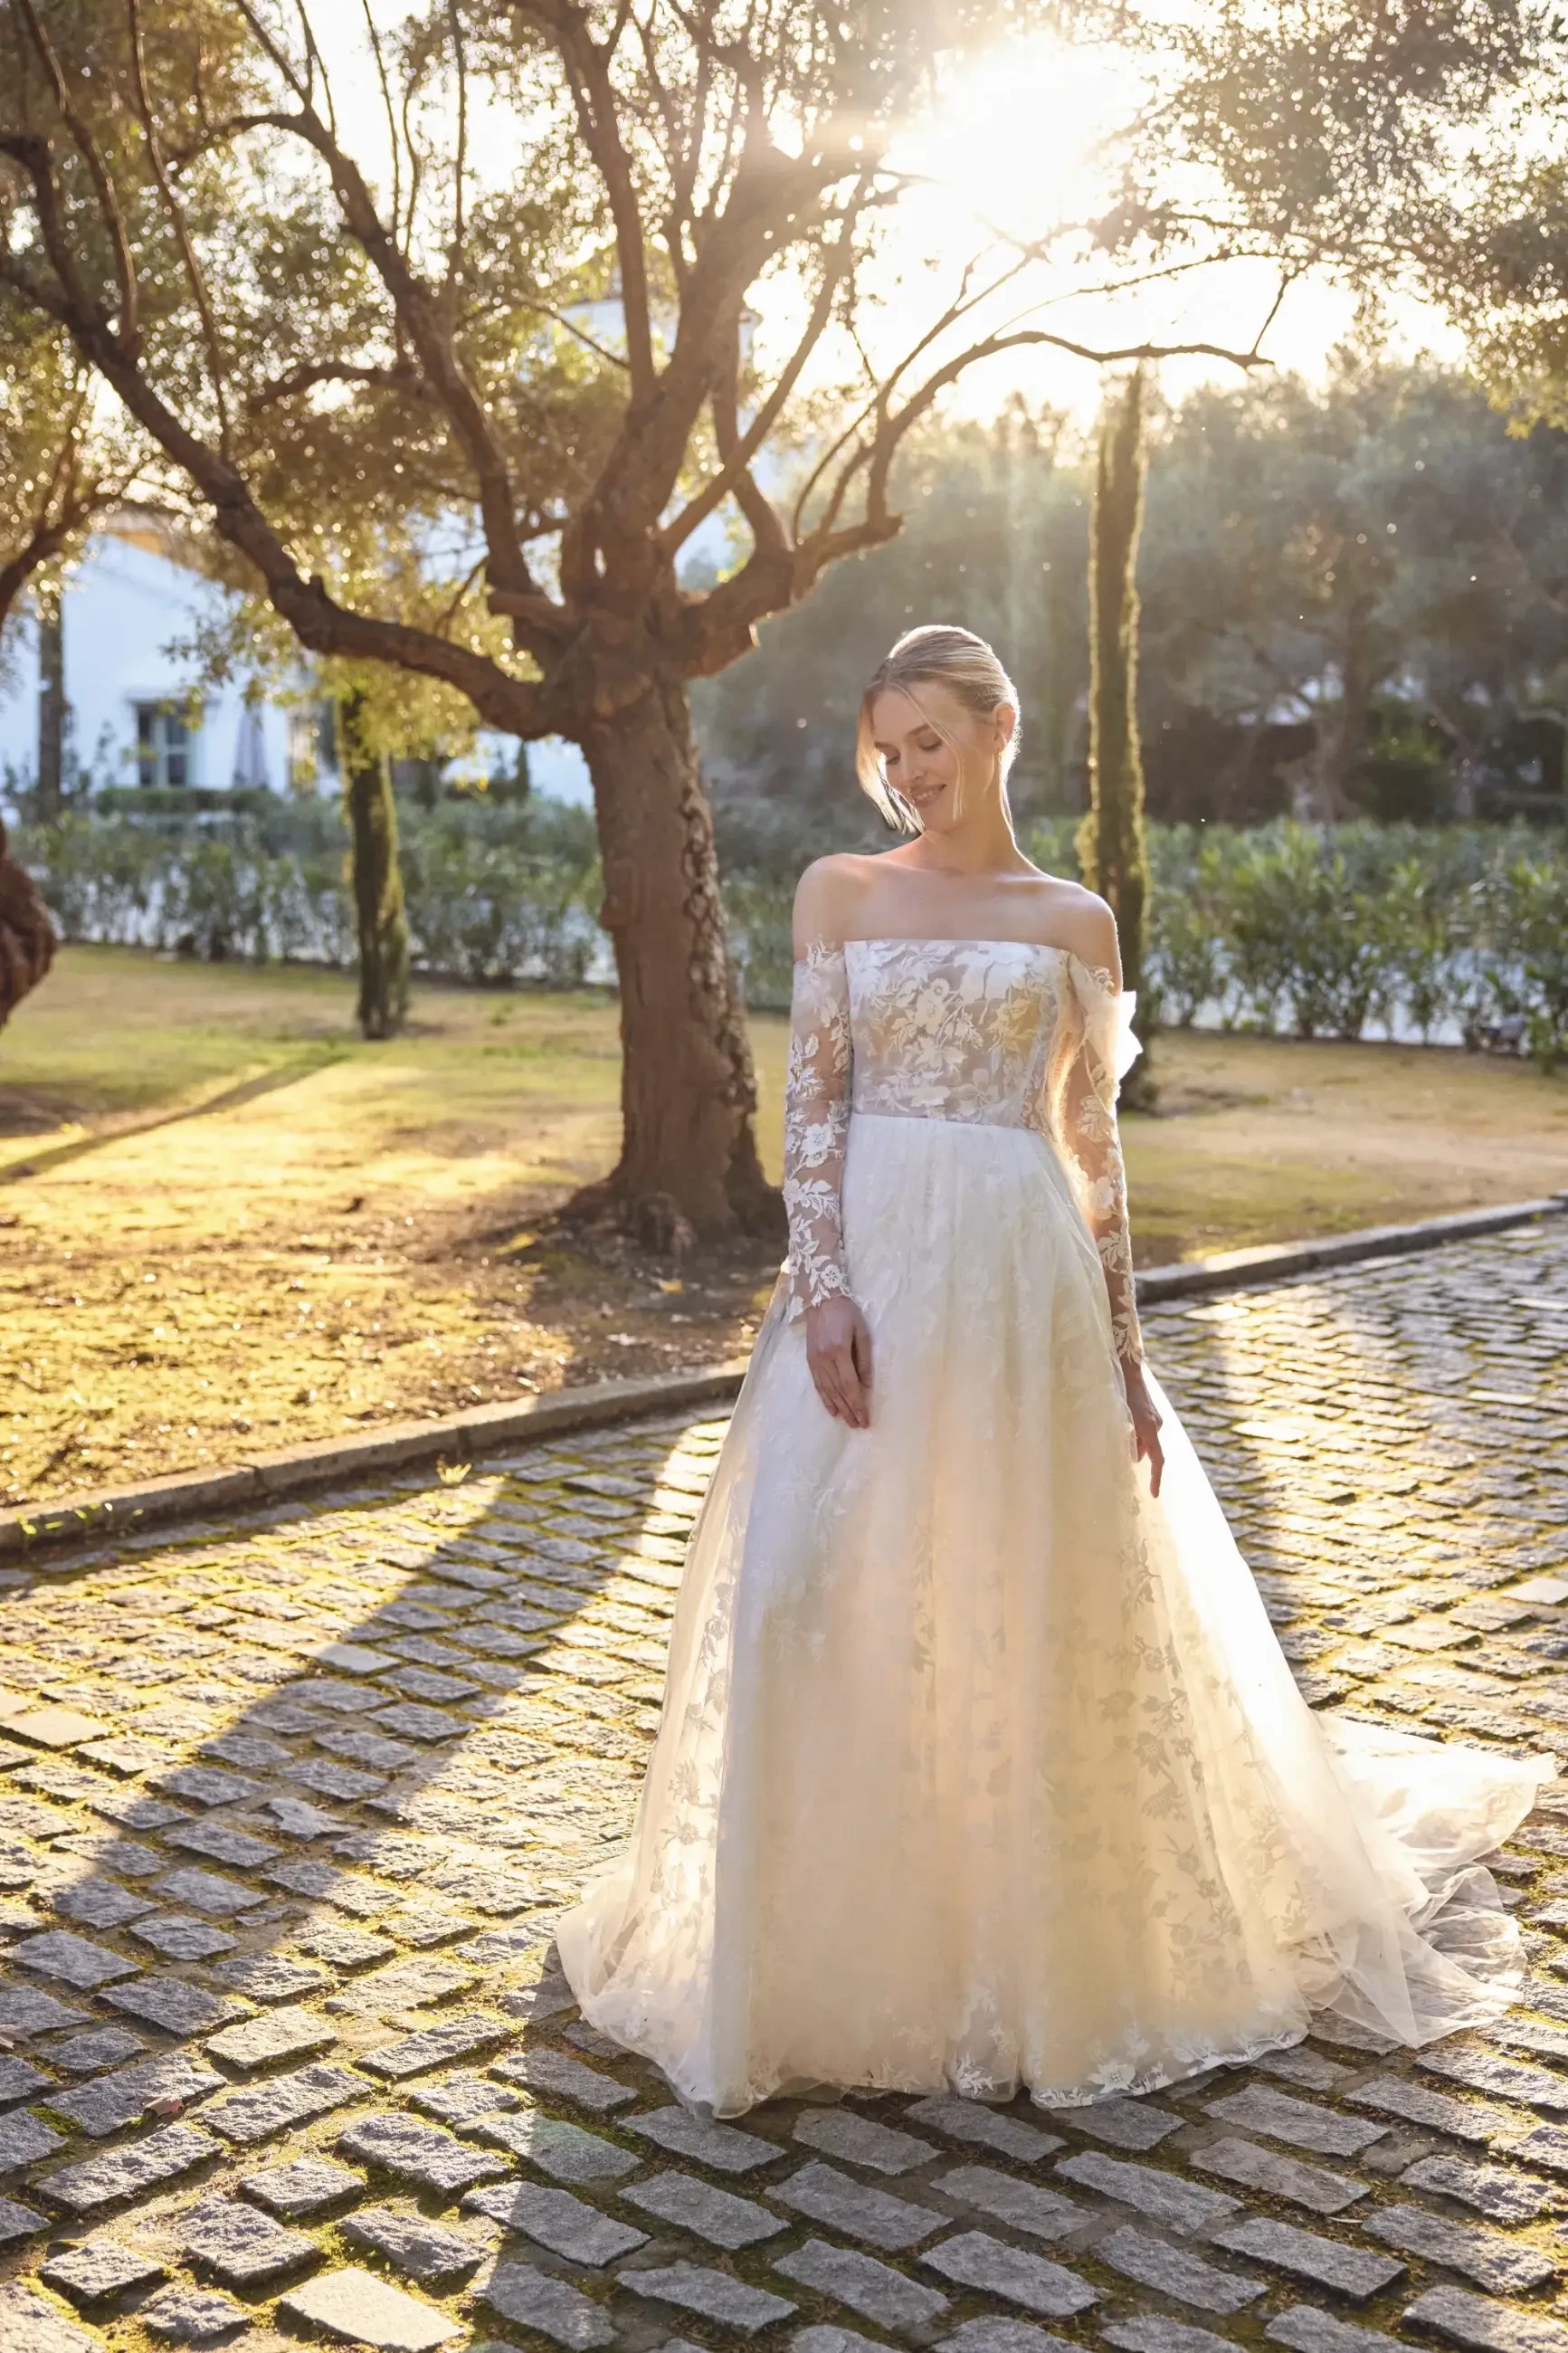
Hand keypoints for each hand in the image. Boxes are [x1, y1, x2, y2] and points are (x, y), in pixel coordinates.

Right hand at [804, 1294, 872, 1428]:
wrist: (821, 1298)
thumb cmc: (846, 1313)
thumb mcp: (862, 1332)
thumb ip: (864, 1359)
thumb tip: (867, 1385)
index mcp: (839, 1352)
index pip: (850, 1385)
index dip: (858, 1404)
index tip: (865, 1418)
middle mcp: (824, 1360)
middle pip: (838, 1392)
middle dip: (850, 1410)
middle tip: (859, 1425)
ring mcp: (815, 1361)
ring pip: (827, 1391)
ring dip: (838, 1408)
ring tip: (848, 1422)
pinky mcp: (810, 1360)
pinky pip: (818, 1384)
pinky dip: (825, 1399)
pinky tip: (831, 1410)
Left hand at [1121, 1359, 1164, 1497]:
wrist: (1126, 1368)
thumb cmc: (1117, 1394)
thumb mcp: (1118, 1420)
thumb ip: (1126, 1439)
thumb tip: (1133, 1457)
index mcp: (1149, 1427)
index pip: (1157, 1460)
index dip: (1156, 1478)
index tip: (1154, 1494)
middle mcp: (1156, 1424)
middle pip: (1150, 1450)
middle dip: (1137, 1455)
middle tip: (1120, 1457)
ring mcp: (1155, 1418)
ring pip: (1146, 1440)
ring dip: (1134, 1443)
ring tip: (1115, 1436)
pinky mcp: (1151, 1413)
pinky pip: (1145, 1431)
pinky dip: (1135, 1435)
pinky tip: (1122, 1426)